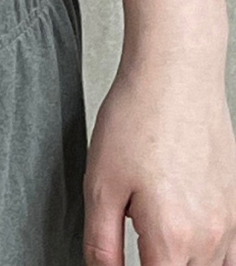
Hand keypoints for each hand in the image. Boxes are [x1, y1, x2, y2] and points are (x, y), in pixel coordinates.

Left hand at [83, 56, 235, 264]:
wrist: (176, 76)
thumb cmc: (137, 120)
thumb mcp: (100, 184)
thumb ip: (101, 243)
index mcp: (172, 239)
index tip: (116, 263)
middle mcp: (210, 238)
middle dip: (155, 265)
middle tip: (134, 243)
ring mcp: (231, 224)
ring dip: (180, 262)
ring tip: (153, 240)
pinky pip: (230, 254)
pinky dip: (206, 255)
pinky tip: (181, 233)